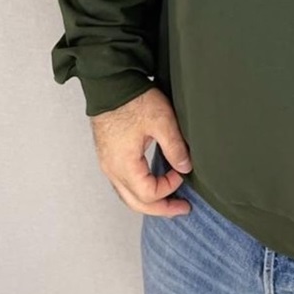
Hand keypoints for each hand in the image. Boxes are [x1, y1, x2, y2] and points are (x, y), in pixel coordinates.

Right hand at [90, 86, 192, 216]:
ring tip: (169, 202)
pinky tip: (152, 184)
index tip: (183, 172)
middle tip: (183, 209)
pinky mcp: (108, 156)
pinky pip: (122, 183)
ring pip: (127, 195)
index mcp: (124, 165)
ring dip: (149, 201)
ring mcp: (107, 164)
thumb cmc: (134, 100)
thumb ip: (175, 147)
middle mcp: (111, 170)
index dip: (170, 188)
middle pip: (136, 203)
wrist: (110, 83)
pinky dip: (139, 190)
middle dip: (161, 209)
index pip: (149, 194)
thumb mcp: (162, 121)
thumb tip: (186, 168)